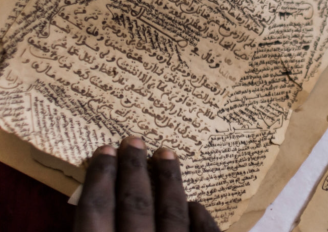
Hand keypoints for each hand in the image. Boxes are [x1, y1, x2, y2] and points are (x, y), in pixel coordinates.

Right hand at [74, 137, 220, 231]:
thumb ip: (92, 229)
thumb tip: (94, 199)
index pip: (96, 210)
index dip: (100, 176)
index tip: (105, 149)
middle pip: (135, 204)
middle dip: (133, 169)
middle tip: (135, 140)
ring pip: (172, 213)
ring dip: (169, 180)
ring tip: (166, 152)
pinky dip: (200, 219)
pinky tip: (197, 203)